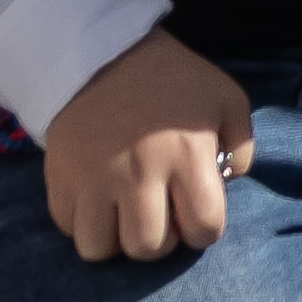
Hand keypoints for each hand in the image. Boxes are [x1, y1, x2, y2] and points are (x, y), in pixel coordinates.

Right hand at [43, 29, 253, 260]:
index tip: (196, 214)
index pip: (204, 228)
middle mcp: (139, 174)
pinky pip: (68, 228)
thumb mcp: (225, 98)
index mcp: (187, 156)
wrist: (105, 53)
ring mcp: (93, 180)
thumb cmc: (173, 79)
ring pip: (100, 249)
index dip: (205, 230)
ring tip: (123, 214)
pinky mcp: (59, 179)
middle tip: (159, 214)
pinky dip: (83, 222)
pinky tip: (97, 200)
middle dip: (160, 240)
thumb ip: (241, 145)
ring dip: (116, 239)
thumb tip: (229, 183)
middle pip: (148, 248)